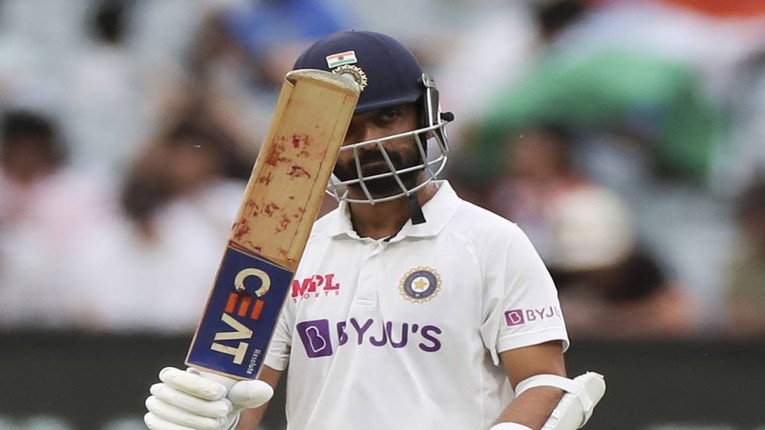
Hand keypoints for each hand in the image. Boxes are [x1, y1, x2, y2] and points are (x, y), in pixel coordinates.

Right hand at [144, 367, 273, 429]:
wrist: (213, 416)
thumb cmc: (223, 399)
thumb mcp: (237, 393)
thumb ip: (248, 390)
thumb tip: (265, 391)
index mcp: (175, 375)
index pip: (173, 376)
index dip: (196, 384)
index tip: (221, 392)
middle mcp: (160, 391)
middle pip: (173, 397)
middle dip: (201, 406)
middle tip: (224, 411)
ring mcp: (156, 410)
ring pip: (171, 415)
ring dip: (196, 420)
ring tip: (218, 422)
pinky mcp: (157, 425)